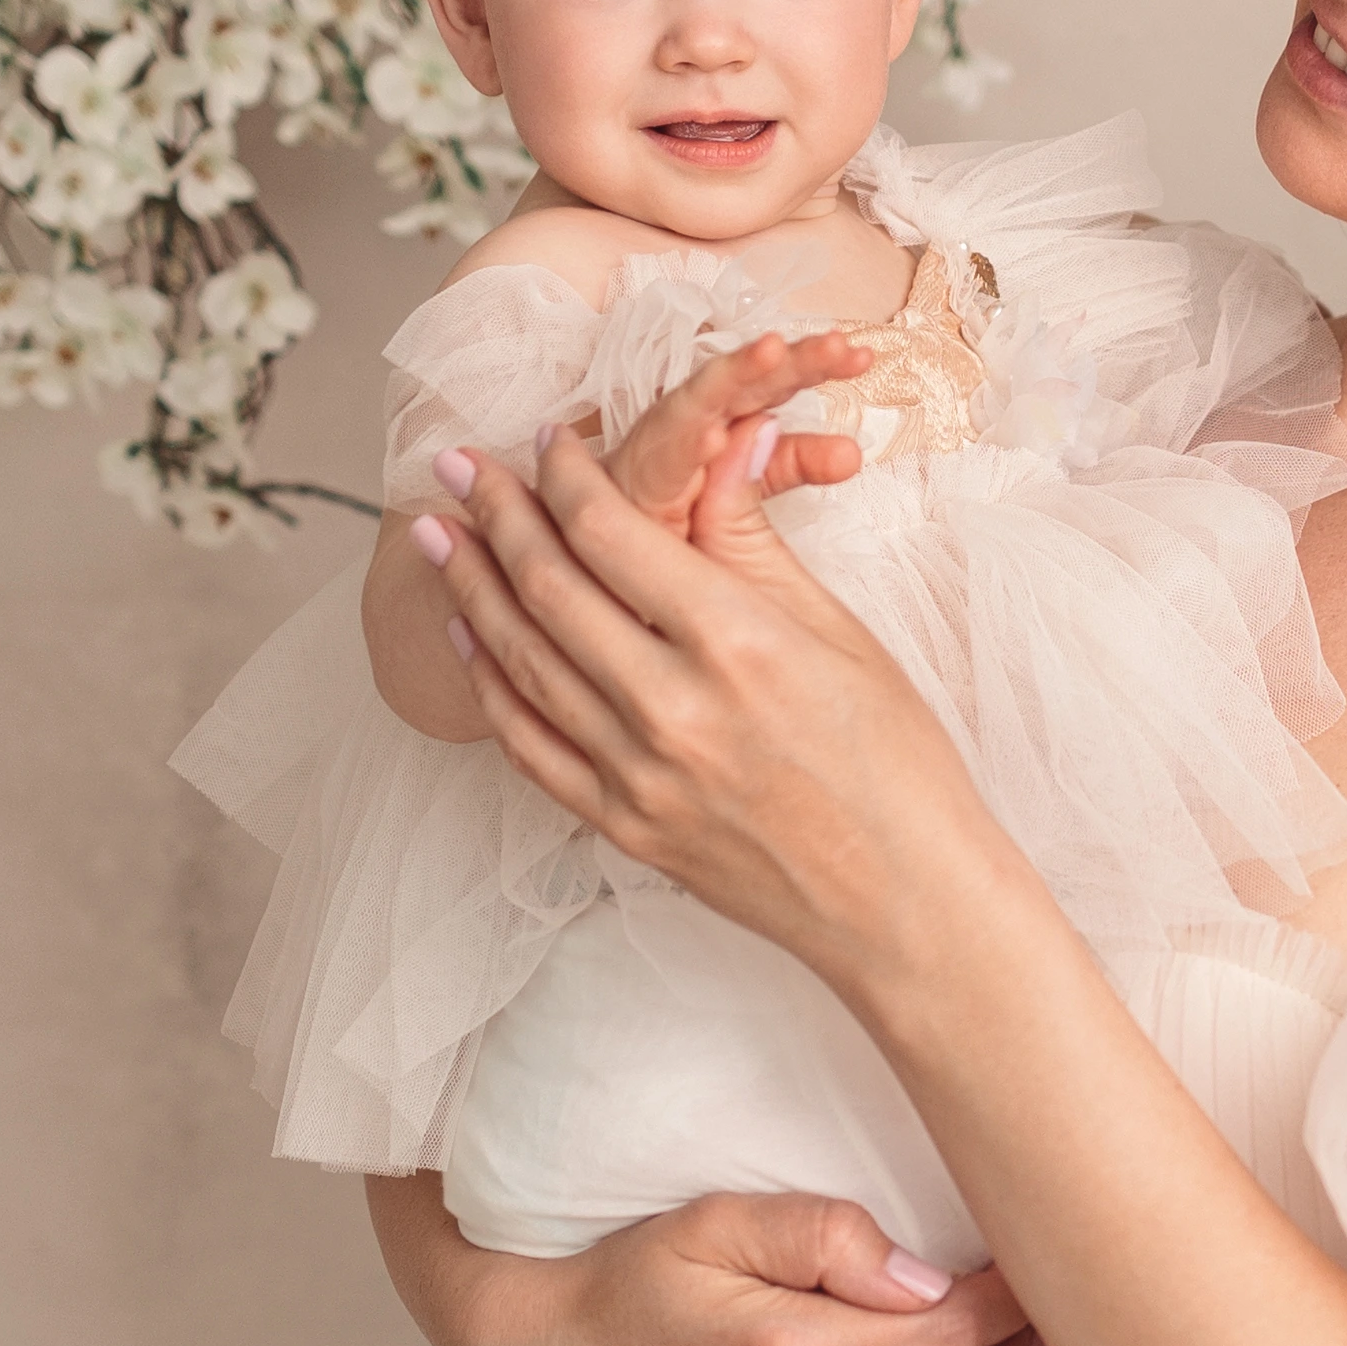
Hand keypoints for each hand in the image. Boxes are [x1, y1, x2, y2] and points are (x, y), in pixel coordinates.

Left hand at [419, 399, 1006, 993]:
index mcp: (735, 644)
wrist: (905, 905)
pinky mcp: (625, 827)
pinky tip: (471, 637)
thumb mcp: (839, 635)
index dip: (564, 475)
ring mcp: (639, 777)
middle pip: (549, 588)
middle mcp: (674, 709)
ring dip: (472, 590)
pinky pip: (530, 746)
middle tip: (458, 467)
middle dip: (495, 514)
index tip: (546, 440)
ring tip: (441, 537)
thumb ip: (755, 542)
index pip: (612, 533)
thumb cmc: (897, 769)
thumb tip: (723, 444)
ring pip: (523, 662)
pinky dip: (490, 684)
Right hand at [586, 324, 875, 542]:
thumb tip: (848, 450)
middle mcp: (682, 431)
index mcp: (716, 427)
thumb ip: (784, 467)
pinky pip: (659, 460)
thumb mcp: (747, 497)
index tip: (864, 356)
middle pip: (740, 386)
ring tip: (775, 353)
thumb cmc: (666, 538)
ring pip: (697, 406)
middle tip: (842, 349)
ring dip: (734, 377)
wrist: (594, 580)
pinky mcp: (624, 489)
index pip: (771, 389)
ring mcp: (650, 456)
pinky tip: (714, 434)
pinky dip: (685, 441)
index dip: (813, 366)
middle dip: (788, 362)